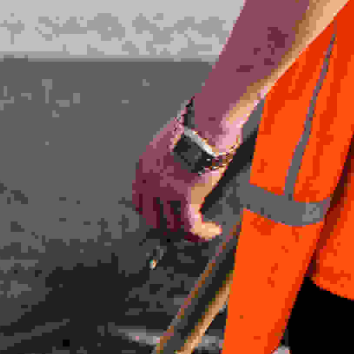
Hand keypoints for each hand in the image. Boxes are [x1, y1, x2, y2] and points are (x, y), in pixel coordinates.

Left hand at [131, 110, 235, 241]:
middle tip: (186, 229)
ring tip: (204, 231)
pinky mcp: (183, 198)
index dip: (153, 212)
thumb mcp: (176, 142)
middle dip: (169, 226)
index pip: (140, 200)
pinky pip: (190, 225)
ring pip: (172, 225)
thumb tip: (187, 169)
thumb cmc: (201, 124)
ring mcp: (163, 191)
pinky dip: (202, 233)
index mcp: (144, 166)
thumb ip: (175, 159)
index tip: (167, 215)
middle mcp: (149, 181)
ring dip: (188, 233)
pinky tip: (213, 230)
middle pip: (152, 217)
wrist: (207, 121)